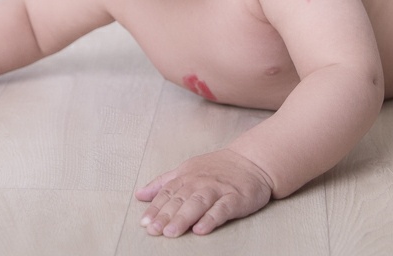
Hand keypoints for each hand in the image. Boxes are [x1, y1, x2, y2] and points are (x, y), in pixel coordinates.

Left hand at [135, 148, 274, 236]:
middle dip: (165, 216)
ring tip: (171, 232)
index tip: (144, 223)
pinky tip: (201, 229)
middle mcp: (200, 182)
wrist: (252, 161)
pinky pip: (222, 209)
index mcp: (187, 176)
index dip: (155, 208)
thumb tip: (140, 195)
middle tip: (154, 231)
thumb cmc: (218, 168)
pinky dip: (211, 219)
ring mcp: (218, 189)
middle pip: (180, 200)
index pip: (167, 193)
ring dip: (183, 218)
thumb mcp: (187, 170)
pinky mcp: (235, 198)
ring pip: (198, 204)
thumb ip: (163, 183)